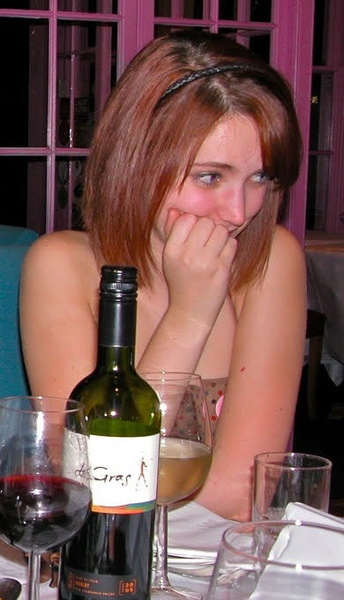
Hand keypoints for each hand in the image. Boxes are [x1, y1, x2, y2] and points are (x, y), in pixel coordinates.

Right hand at [162, 209, 236, 328]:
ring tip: (215, 247)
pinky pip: (232, 244)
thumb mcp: (169, 259)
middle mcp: (187, 256)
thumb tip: (174, 211)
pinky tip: (222, 256)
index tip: (195, 233)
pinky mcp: (222, 270)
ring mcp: (205, 263)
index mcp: (172, 251)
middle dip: (209, 228)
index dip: (193, 223)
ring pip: (221, 231)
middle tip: (207, 240)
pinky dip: (229, 247)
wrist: (190, 311)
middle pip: (206, 222)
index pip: (186, 219)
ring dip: (221, 236)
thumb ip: (171, 233)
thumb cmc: (181, 281)